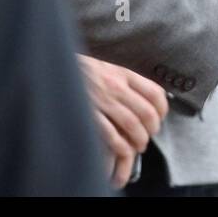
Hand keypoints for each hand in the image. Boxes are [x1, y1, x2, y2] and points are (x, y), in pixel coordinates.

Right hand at [77, 54, 168, 188]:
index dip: (163, 109)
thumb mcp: (108, 67)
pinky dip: (121, 145)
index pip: (154, 92)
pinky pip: (110, 134)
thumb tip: (146, 95)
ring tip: (139, 145)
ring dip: (140, 139)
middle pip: (146, 112)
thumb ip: (125, 79)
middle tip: (150, 134)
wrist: (54, 67)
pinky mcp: (87, 114)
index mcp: (123, 73)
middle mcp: (115, 86)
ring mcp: (101, 100)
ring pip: (131, 124)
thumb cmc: (82, 70)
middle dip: (152, 128)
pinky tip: (124, 150)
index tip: (160, 117)